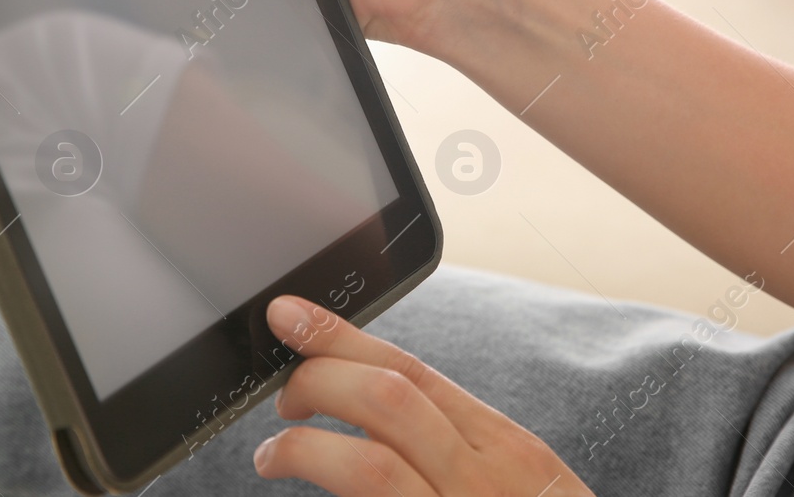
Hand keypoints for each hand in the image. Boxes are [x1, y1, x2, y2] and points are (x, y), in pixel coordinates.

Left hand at [253, 295, 596, 496]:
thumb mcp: (517, 480)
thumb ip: (457, 440)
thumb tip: (371, 395)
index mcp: (504, 449)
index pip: (410, 371)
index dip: (340, 337)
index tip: (289, 315)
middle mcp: (484, 483)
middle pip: (386, 402)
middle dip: (318, 382)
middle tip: (286, 399)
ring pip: (370, 469)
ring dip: (304, 450)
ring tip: (276, 454)